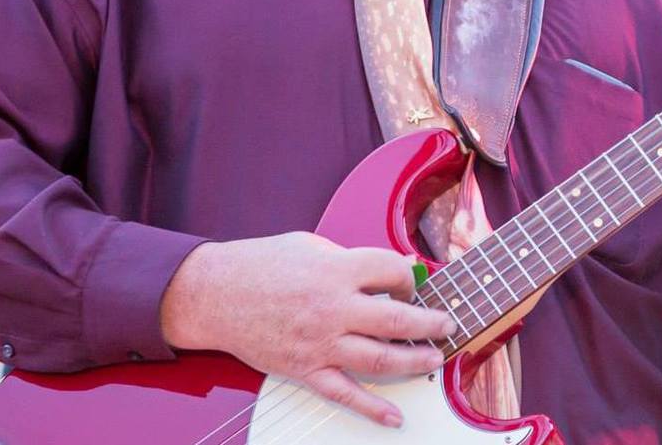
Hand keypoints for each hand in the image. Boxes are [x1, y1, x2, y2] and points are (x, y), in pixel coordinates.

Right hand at [159, 232, 457, 427]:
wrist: (214, 294)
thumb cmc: (259, 265)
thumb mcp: (310, 245)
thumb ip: (352, 258)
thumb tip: (393, 268)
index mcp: (335, 270)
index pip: (393, 273)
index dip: (410, 278)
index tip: (412, 284)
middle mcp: (332, 308)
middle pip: (397, 321)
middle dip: (431, 324)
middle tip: (447, 325)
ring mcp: (320, 343)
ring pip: (380, 360)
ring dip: (414, 362)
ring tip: (434, 358)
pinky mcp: (305, 369)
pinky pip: (344, 393)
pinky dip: (372, 409)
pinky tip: (394, 416)